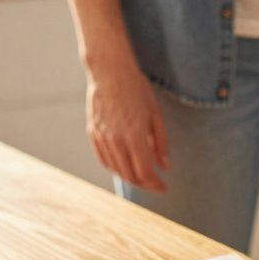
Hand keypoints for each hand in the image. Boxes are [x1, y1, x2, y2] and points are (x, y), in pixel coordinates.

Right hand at [85, 62, 169, 192]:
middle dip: (145, 184)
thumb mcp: (156, 114)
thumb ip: (161, 143)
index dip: (155, 184)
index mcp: (134, 135)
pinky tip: (125, 167)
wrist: (110, 72)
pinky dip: (115, 168)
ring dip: (130, 178)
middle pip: (130, 175)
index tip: (164, 187)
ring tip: (143, 176)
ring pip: (116, 170)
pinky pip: (103, 159)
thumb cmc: (137, 89)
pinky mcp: (93, 133)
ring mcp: (102, 137)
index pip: (144, 172)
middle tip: (156, 184)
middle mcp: (116, 140)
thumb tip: (165, 166)